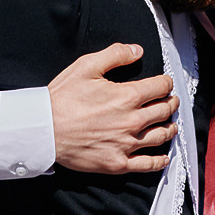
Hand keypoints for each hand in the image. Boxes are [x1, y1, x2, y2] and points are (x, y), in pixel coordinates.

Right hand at [50, 42, 176, 174]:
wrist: (43, 130)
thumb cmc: (62, 99)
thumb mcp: (85, 66)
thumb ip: (114, 54)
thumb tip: (137, 50)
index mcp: (126, 96)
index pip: (160, 87)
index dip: (166, 82)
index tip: (165, 83)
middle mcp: (132, 121)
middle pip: (165, 110)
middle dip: (171, 103)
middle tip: (171, 101)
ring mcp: (126, 144)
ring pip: (161, 136)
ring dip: (171, 128)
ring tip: (171, 124)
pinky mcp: (118, 163)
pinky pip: (148, 164)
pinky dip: (160, 160)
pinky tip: (164, 157)